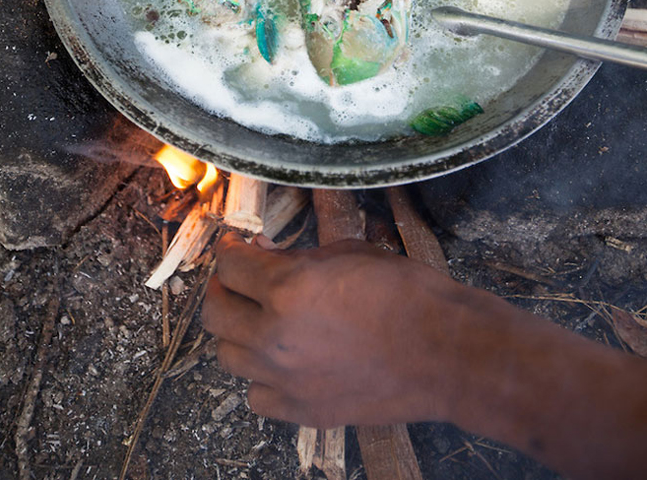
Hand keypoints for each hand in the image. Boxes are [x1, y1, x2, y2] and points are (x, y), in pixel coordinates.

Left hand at [202, 231, 471, 428]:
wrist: (444, 352)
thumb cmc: (406, 294)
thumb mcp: (349, 254)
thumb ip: (300, 258)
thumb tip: (271, 258)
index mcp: (287, 289)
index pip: (230, 267)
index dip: (231, 252)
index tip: (238, 249)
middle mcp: (275, 336)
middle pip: (216, 312)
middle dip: (224, 289)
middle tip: (239, 280)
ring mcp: (285, 380)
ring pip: (228, 356)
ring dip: (240, 332)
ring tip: (261, 320)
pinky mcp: (301, 411)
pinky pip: (256, 394)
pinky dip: (262, 375)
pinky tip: (281, 361)